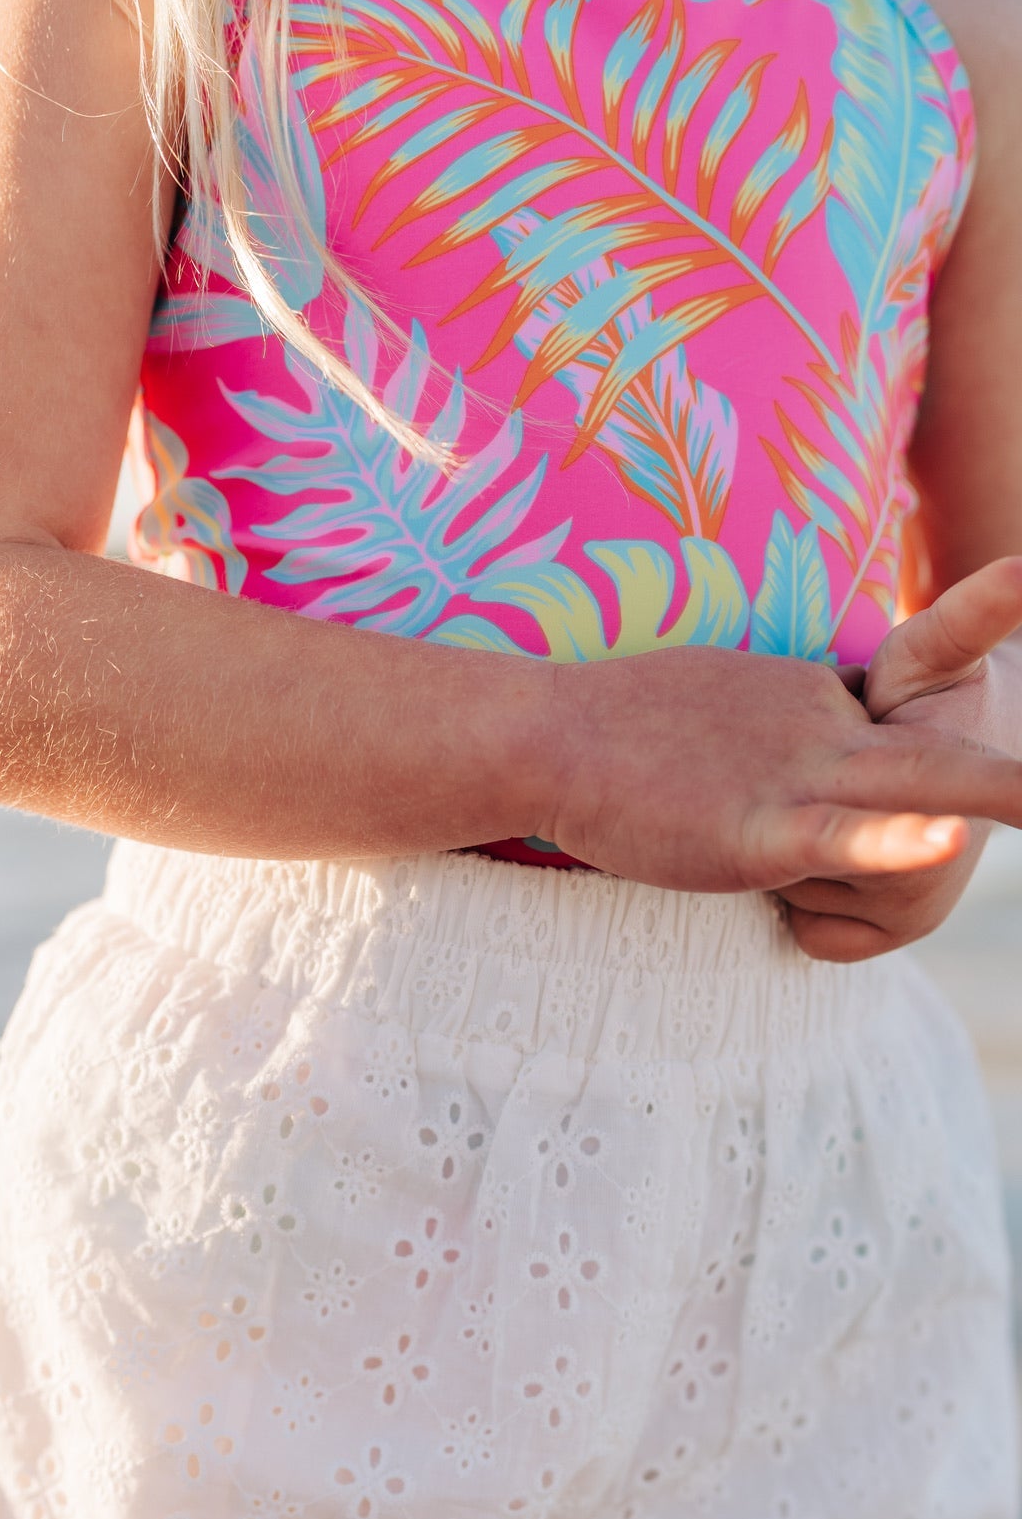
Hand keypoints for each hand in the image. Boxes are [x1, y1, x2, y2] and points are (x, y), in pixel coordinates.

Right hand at [543, 557, 1021, 901]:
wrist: (543, 734)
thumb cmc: (610, 732)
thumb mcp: (713, 720)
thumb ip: (759, 741)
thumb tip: (767, 779)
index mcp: (816, 705)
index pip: (900, 736)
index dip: (947, 759)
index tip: (1006, 675)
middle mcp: (821, 727)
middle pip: (940, 745)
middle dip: (1008, 774)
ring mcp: (792, 776)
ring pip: (918, 780)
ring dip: (995, 793)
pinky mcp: (751, 830)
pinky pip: (836, 838)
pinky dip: (891, 843)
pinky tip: (942, 842)